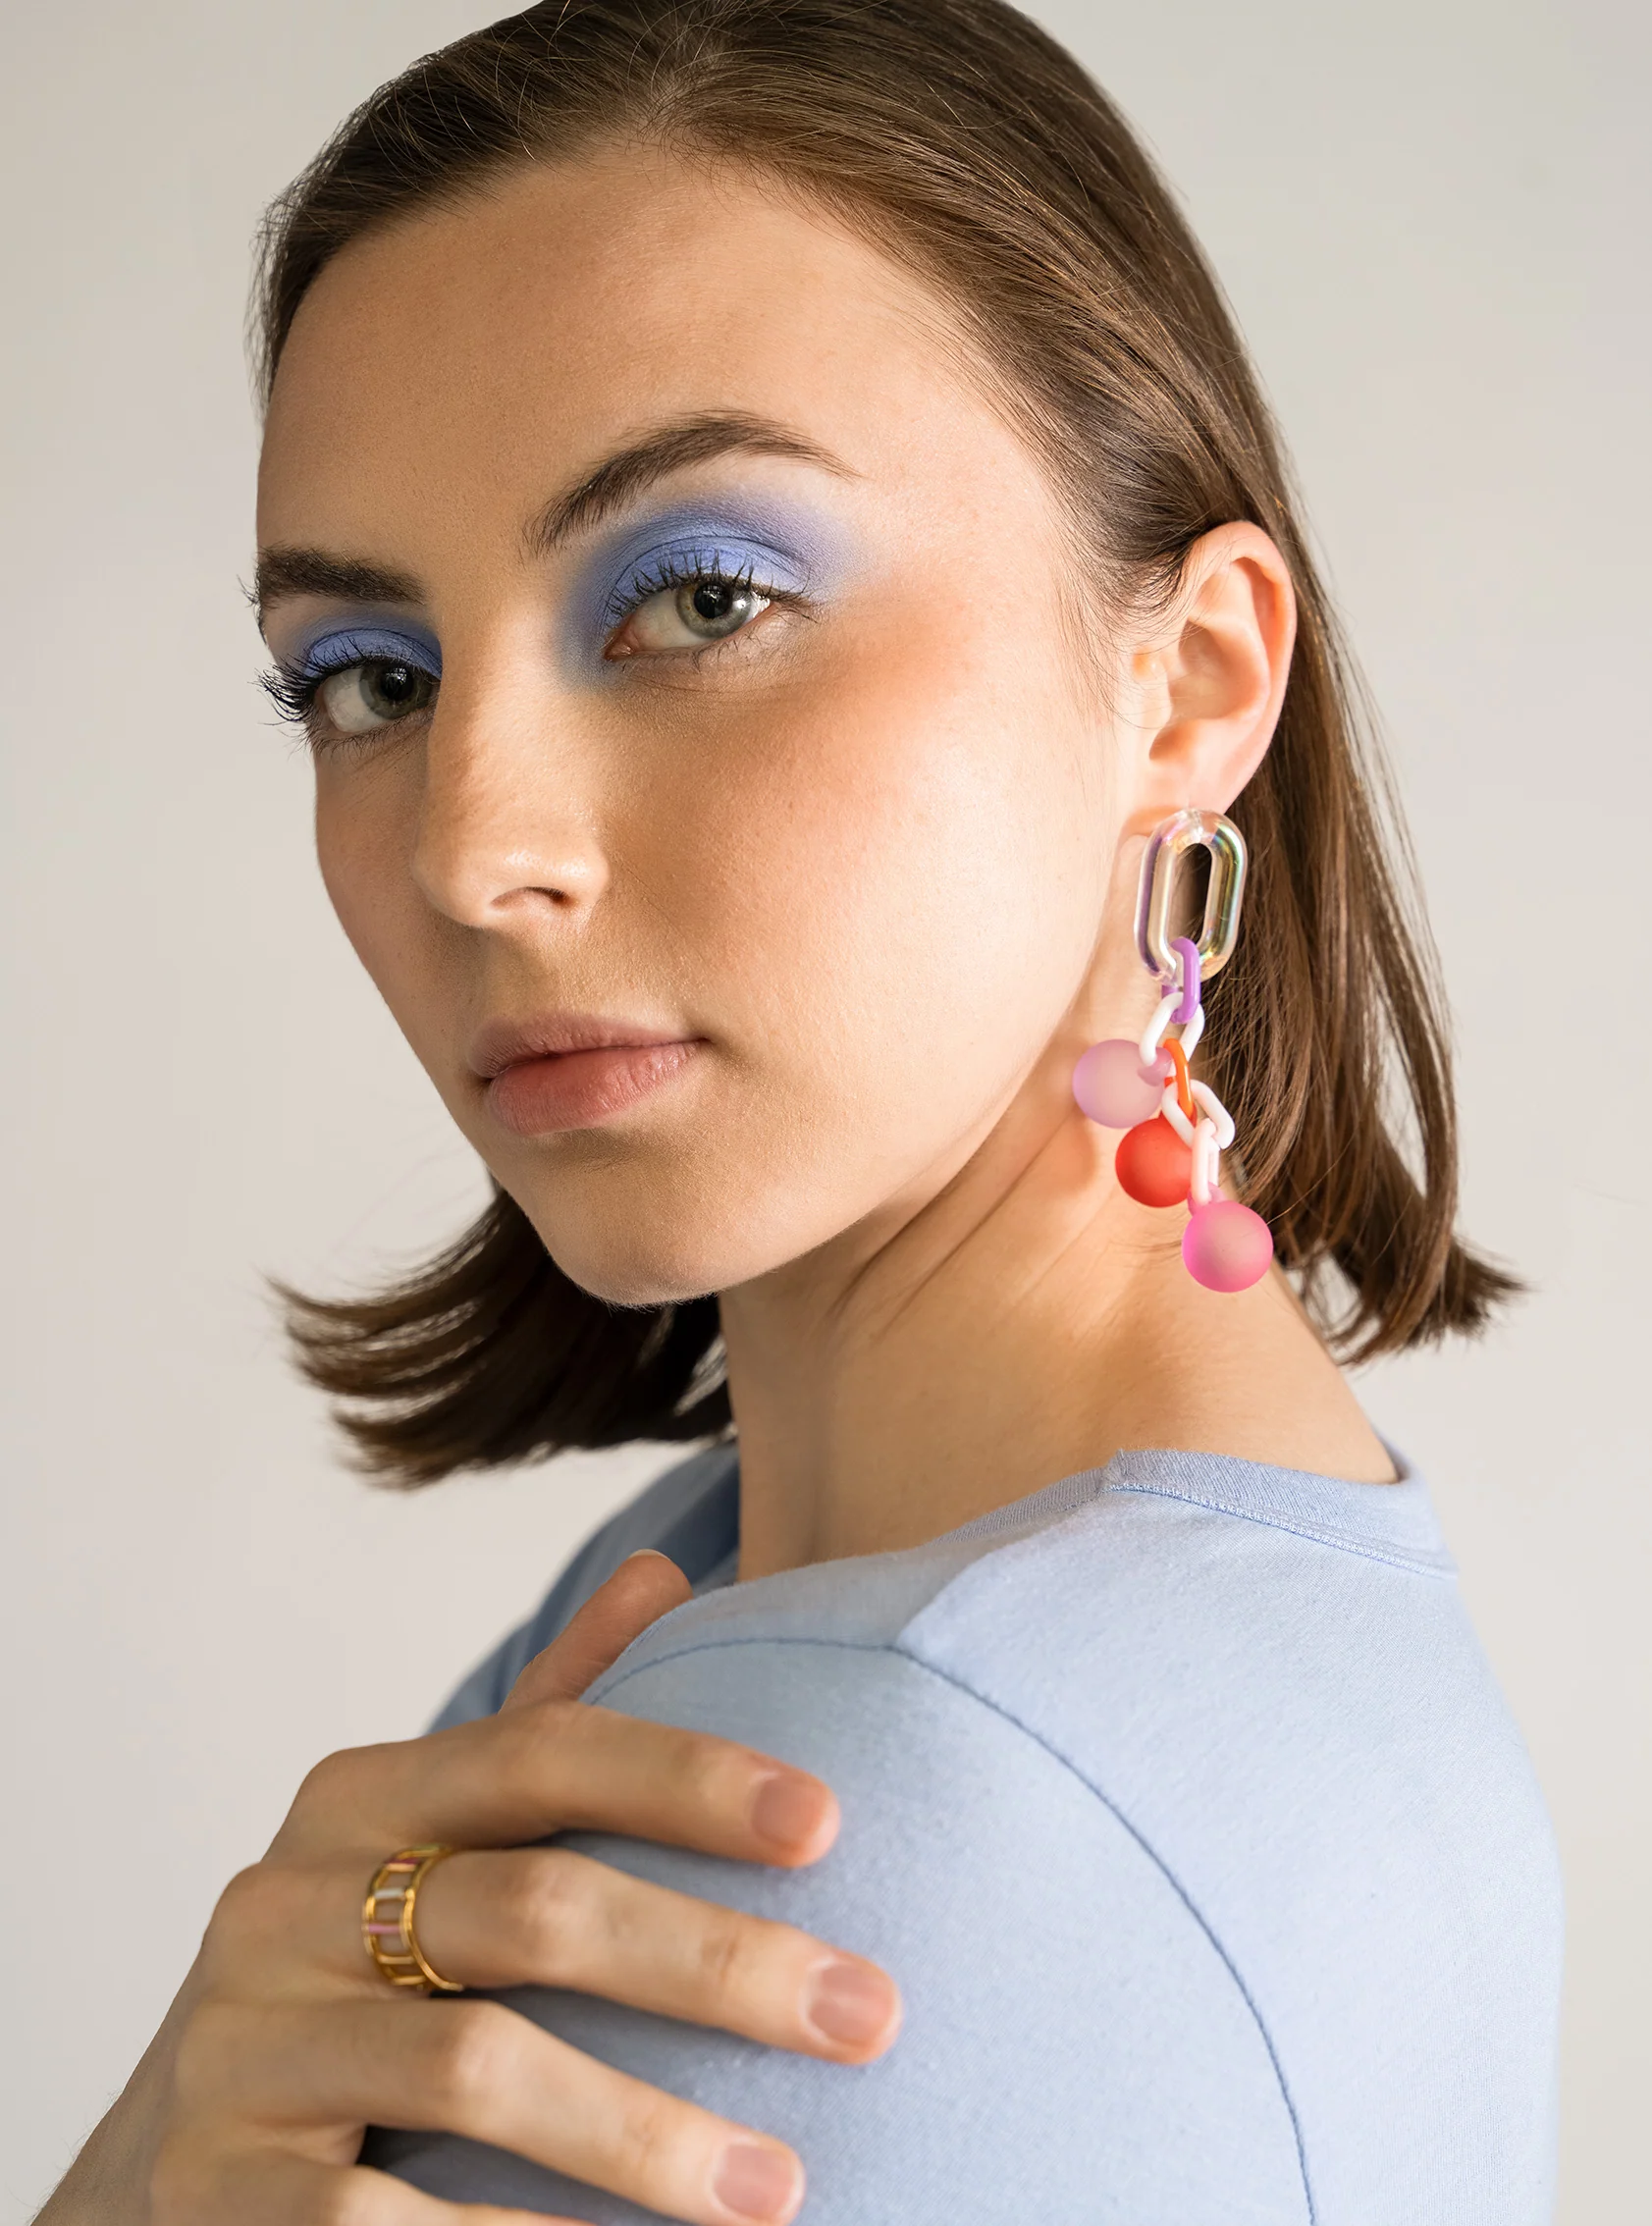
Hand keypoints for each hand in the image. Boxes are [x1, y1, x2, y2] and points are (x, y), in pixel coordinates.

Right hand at [39, 1552, 900, 2225]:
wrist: (161, 2173)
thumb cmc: (346, 1984)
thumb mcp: (426, 1843)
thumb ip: (542, 1725)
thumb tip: (663, 1572)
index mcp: (355, 1800)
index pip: (539, 1750)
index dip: (686, 1775)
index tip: (829, 1825)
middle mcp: (282, 1904)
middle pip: (532, 1908)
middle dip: (717, 1963)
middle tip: (868, 2016)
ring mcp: (237, 2048)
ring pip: (472, 2070)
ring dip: (646, 2133)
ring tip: (781, 2185)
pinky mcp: (211, 2187)